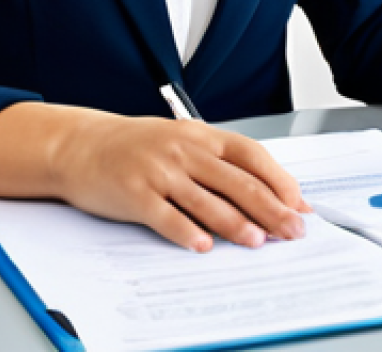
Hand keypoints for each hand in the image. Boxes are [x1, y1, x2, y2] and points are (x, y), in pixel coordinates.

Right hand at [52, 113, 310, 251]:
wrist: (83, 145)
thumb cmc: (137, 146)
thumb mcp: (182, 140)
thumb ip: (217, 161)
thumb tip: (261, 190)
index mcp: (201, 135)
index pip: (251, 155)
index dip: (278, 180)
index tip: (298, 203)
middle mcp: (184, 150)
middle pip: (236, 181)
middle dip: (270, 208)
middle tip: (292, 230)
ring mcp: (160, 171)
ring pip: (206, 200)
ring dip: (236, 223)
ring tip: (258, 241)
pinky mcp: (135, 194)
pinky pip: (166, 216)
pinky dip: (186, 232)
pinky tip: (202, 245)